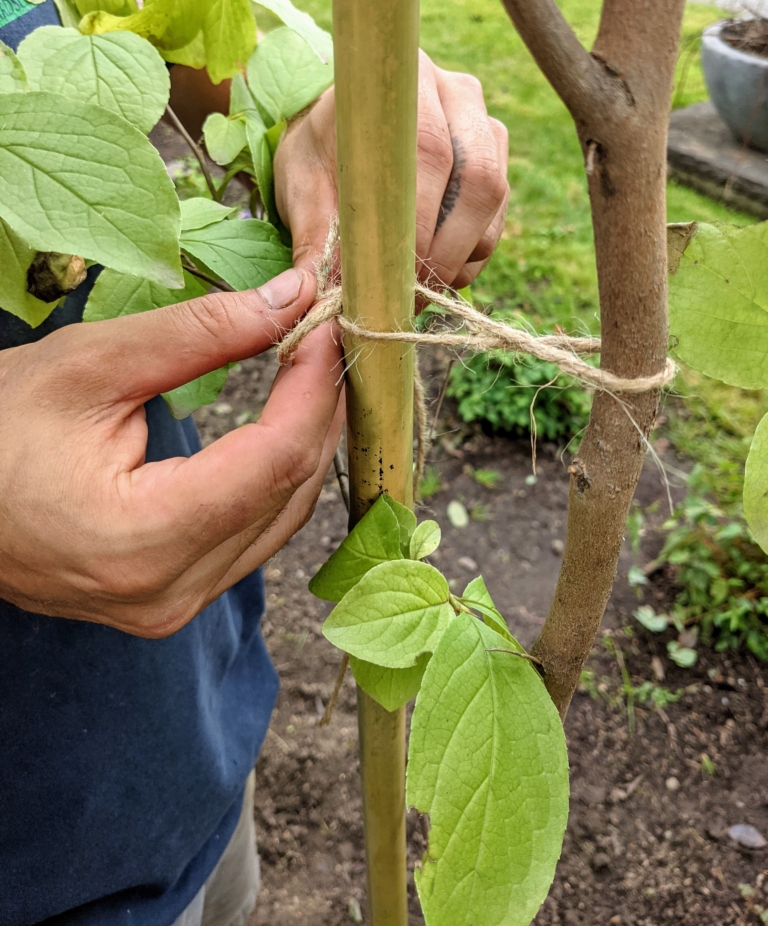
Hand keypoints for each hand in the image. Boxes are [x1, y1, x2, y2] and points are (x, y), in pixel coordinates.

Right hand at [0, 270, 342, 637]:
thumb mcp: (90, 365)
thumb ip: (200, 333)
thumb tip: (292, 299)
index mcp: (142, 539)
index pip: (273, 459)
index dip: (313, 387)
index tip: (327, 326)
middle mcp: (170, 592)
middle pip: (289, 491)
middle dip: (318, 408)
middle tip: (325, 339)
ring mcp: (175, 607)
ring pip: (282, 518)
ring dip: (304, 443)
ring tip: (310, 374)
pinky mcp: (175, 600)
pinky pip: (254, 537)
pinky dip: (276, 479)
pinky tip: (282, 429)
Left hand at [275, 51, 509, 288]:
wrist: (342, 134)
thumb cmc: (321, 155)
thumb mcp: (303, 189)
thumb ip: (313, 236)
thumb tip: (313, 297)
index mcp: (404, 86)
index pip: (430, 152)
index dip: (421, 220)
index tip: (395, 271)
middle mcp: (456, 94)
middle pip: (477, 179)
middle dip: (446, 249)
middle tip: (411, 293)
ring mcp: (483, 126)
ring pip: (492, 201)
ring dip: (460, 257)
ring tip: (419, 290)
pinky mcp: (496, 161)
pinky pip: (496, 220)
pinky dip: (469, 257)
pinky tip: (435, 275)